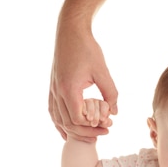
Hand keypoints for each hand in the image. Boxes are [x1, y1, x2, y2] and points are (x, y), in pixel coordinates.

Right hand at [49, 27, 117, 142]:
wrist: (70, 31)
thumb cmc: (87, 49)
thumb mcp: (103, 72)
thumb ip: (110, 93)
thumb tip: (115, 112)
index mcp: (69, 89)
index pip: (78, 119)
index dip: (93, 125)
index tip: (108, 124)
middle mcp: (57, 92)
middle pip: (69, 123)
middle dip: (86, 132)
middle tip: (104, 132)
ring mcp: (52, 90)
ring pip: (59, 120)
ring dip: (74, 131)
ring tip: (90, 135)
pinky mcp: (52, 88)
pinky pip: (53, 112)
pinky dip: (60, 124)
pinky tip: (67, 132)